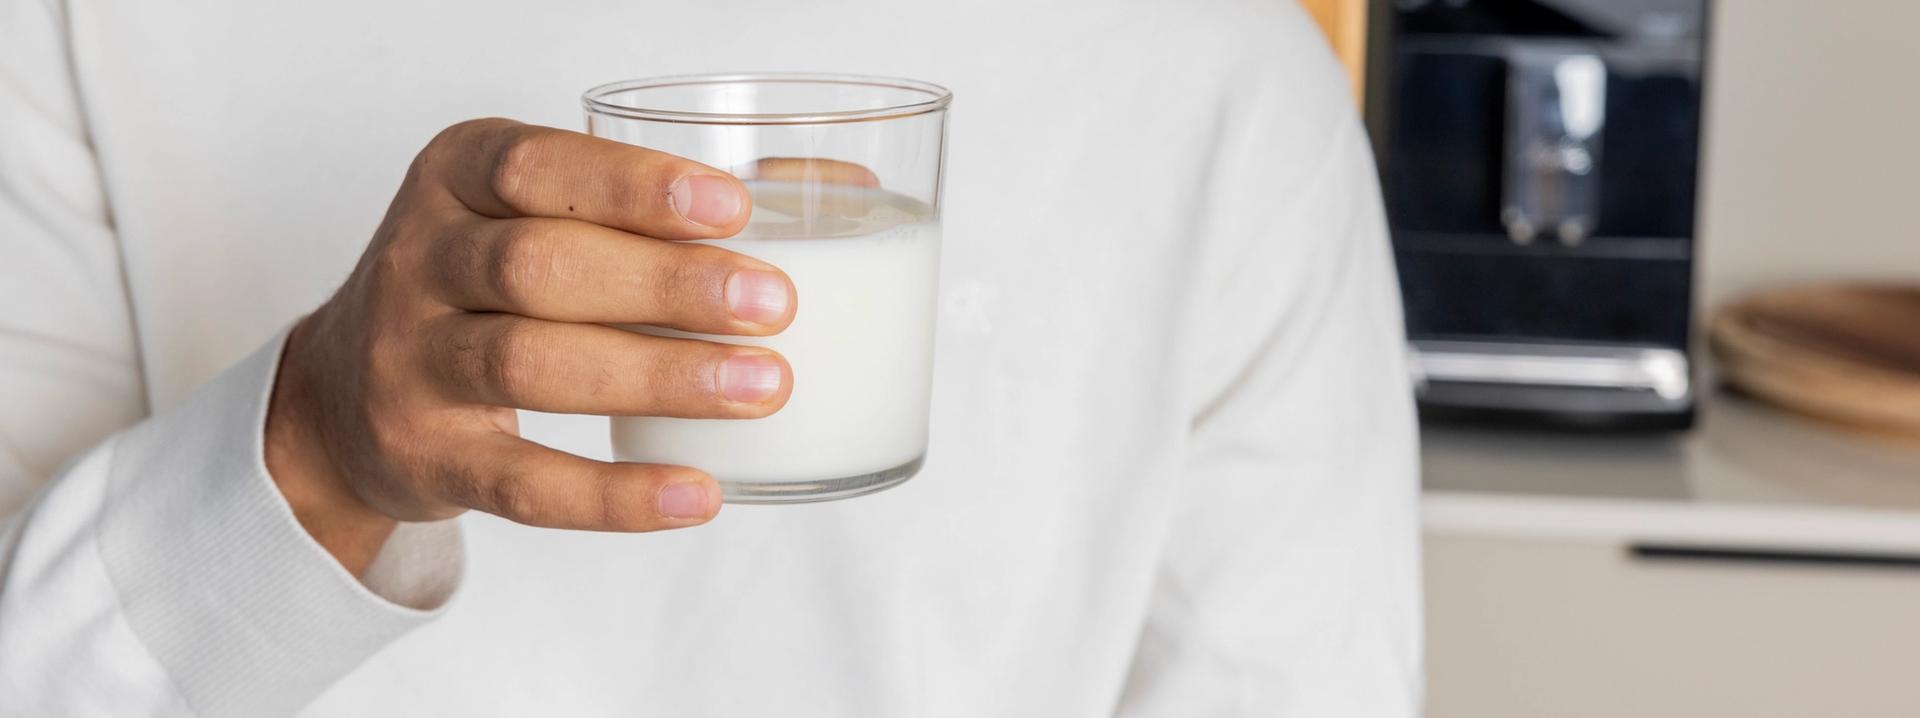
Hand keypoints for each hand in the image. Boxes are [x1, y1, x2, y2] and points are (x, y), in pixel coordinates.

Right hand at [264, 118, 795, 574]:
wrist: (343, 396)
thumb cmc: (483, 286)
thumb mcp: (533, 214)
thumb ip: (656, 202)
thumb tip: (837, 188)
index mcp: (455, 176)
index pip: (535, 166)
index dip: (633, 187)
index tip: (732, 208)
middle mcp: (417, 260)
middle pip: (539, 267)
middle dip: (666, 285)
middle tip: (774, 304)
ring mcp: (410, 364)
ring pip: (531, 365)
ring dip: (657, 376)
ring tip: (762, 387)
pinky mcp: (425, 458)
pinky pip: (523, 483)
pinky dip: (615, 494)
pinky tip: (697, 492)